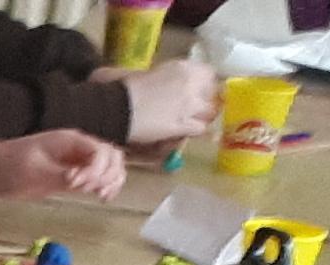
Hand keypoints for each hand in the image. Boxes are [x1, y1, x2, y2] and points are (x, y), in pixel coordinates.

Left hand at [0, 127, 126, 201]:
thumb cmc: (7, 167)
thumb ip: (56, 175)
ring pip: (110, 166)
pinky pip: (99, 177)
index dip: (95, 170)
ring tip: (100, 197)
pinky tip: (102, 198)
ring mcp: (77, 161)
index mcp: (69, 141)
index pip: (100, 151)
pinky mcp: (73, 175)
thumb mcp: (30, 172)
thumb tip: (79, 180)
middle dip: (108, 175)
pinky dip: (106, 186)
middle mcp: (77, 149)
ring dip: (112, 180)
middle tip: (92, 192)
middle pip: (112, 156)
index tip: (76, 185)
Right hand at [92, 55, 222, 144]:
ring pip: (210, 112)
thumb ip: (151, 75)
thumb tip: (142, 77)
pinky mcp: (183, 127)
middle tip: (197, 104)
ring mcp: (189, 107)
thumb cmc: (123, 87)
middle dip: (207, 98)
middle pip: (212, 93)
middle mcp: (192, 86)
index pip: (208, 73)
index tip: (199, 86)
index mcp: (182, 68)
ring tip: (194, 119)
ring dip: (204, 115)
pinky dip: (196, 130)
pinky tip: (187, 131)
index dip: (205, 81)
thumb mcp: (140, 72)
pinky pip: (200, 128)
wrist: (117, 108)